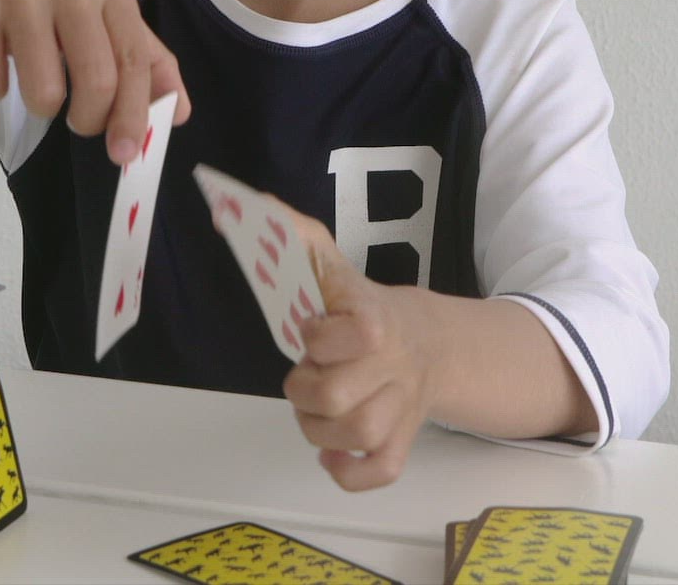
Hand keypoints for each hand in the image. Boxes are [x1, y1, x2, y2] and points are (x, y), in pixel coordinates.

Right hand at [0, 0, 189, 162]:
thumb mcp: (99, 3)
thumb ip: (141, 55)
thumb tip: (177, 113)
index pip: (136, 62)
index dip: (136, 114)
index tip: (129, 153)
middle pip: (97, 81)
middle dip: (89, 120)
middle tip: (78, 122)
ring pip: (43, 90)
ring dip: (40, 105)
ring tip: (33, 81)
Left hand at [282, 211, 443, 490]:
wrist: (430, 342)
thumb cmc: (362, 305)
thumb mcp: (331, 264)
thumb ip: (293, 233)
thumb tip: (248, 205)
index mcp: (376, 318)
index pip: (355, 334)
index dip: (319, 338)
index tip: (311, 330)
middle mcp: (394, 364)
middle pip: (336, 397)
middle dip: (304, 390)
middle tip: (306, 376)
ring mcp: (401, 405)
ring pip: (360, 435)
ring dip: (319, 431)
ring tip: (315, 412)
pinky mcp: (403, 439)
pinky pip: (383, 469)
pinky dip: (351, 471)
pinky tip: (332, 453)